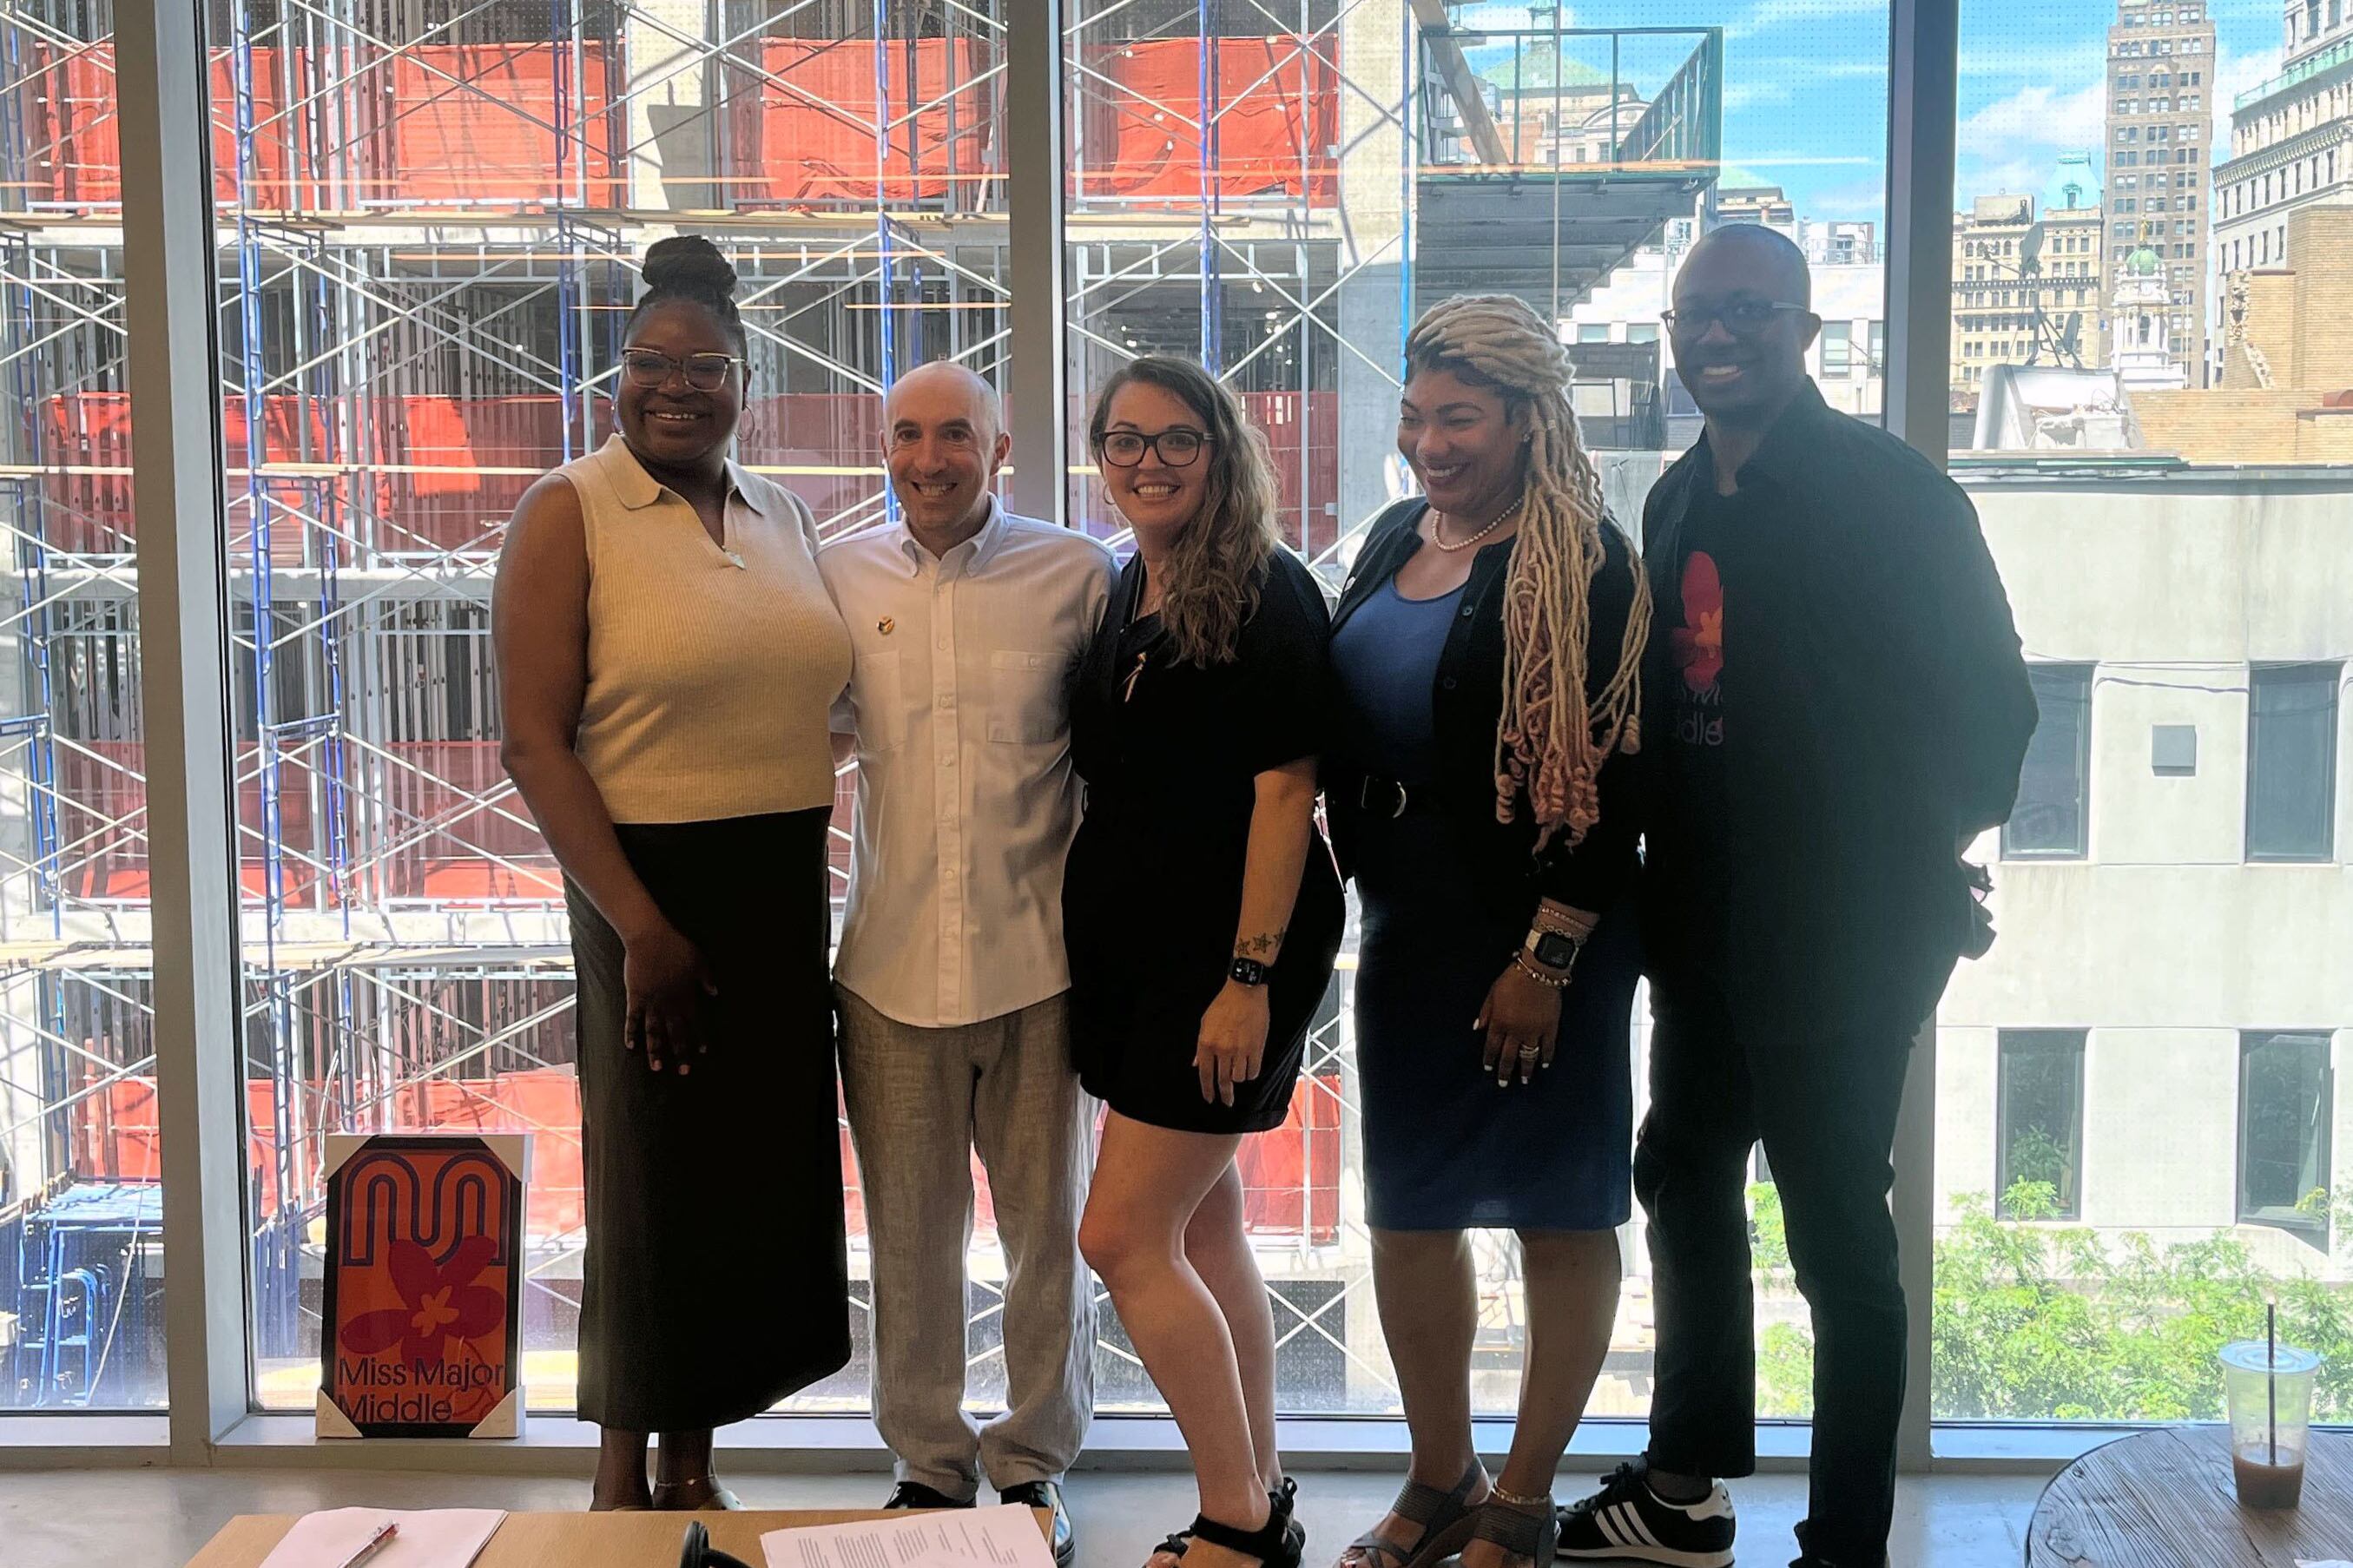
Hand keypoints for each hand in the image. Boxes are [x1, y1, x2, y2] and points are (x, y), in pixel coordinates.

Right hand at [622, 921, 717, 1075]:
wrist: (650, 938)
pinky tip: (631, 1046)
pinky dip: (631, 1033)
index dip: (700, 1038)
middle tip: (684, 1072)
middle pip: (676, 1034)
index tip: (704, 1052)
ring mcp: (651, 1003)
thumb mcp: (699, 961)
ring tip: (658, 1068)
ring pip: (654, 1032)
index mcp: (686, 996)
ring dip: (656, 1051)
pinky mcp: (635, 997)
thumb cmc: (677, 946)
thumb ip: (706, 979)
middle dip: (681, 1053)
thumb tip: (715, 992)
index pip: (696, 1023)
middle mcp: (670, 1004)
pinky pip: (632, 1019)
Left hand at [1195, 980, 1271, 1104]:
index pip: (1205, 1075)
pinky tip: (1250, 1068)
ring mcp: (1240, 1050)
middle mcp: (1222, 1050)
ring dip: (1239, 1078)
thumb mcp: (1205, 1023)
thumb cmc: (1223, 1005)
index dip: (1207, 1090)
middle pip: (1223, 1081)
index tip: (1210, 1099)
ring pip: (1239, 1077)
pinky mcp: (1256, 1047)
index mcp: (1206, 1044)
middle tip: (1227, 1102)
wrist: (1244, 992)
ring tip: (1239, 1071)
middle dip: (1225, 1094)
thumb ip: (1201, 1047)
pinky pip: (1254, 1070)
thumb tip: (1197, 1064)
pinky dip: (1251, 1073)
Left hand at [1476, 962, 1564, 1086]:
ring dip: (1526, 1069)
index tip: (1488, 1069)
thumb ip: (1485, 1012)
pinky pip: (1548, 1047)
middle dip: (1505, 1071)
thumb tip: (1478, 1028)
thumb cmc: (1512, 979)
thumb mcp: (1492, 993)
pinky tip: (1544, 1065)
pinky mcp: (1550, 1027)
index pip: (1492, 1047)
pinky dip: (1546, 1057)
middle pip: (1509, 1056)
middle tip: (1503, 1083)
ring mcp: (1534, 1031)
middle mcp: (1515, 1031)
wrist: (1538, 971)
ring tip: (1525, 1080)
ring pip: (1529, 1055)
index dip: (1489, 1059)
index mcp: (1499, 1023)